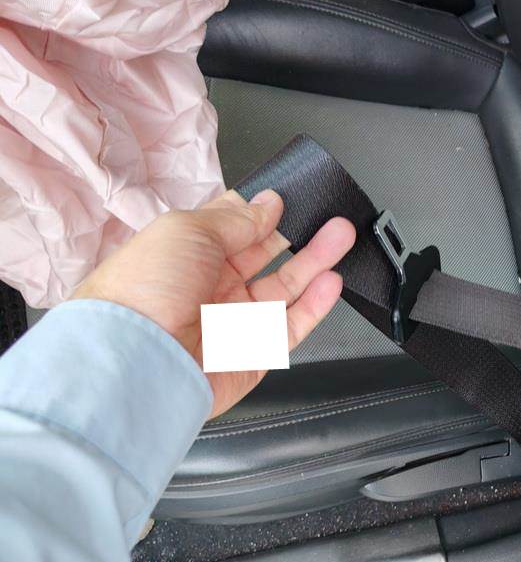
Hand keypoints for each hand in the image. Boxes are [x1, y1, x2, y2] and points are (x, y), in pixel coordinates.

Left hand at [72, 189, 354, 417]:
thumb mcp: (188, 230)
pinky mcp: (254, 355)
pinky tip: (331, 281)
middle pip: (264, 257)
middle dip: (297, 234)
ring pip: (284, 289)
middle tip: (328, 215)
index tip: (286, 199)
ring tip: (343, 236)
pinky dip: (315, 305)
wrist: (137, 361)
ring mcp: (232, 322)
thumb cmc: (145, 290)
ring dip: (315, 262)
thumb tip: (266, 205)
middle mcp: (208, 289)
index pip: (231, 230)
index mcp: (185, 256)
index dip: (259, 213)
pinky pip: (291, 327)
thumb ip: (236, 218)